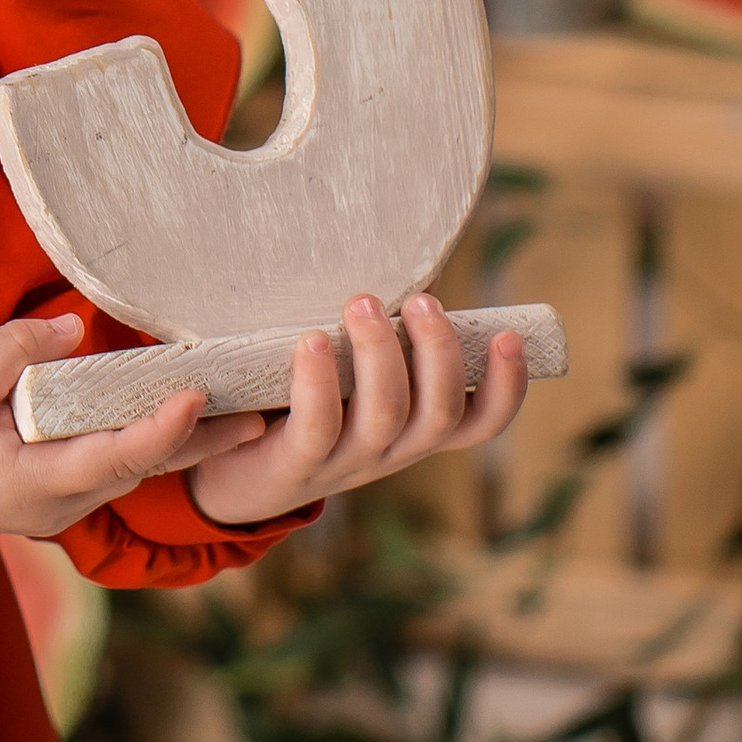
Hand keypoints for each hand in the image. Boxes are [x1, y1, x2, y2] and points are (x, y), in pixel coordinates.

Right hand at [0, 314, 267, 542]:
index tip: (197, 393)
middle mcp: (62, 502)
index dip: (162, 427)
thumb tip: (75, 327)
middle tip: (262, 417)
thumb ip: (17, 349)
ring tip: (244, 416)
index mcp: (38, 483)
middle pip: (144, 469)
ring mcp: (62, 500)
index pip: (116, 456)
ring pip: (135, 469)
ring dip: (186, 443)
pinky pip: (115, 464)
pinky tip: (186, 419)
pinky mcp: (58, 487)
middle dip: (203, 443)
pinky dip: (152, 441)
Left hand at [188, 288, 531, 524]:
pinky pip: (318, 427)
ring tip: (362, 302)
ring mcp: (346, 463)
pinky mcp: (297, 465)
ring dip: (381, 355)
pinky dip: (320, 383)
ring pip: (386, 417)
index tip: (509, 336)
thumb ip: (379, 339)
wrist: (232, 475)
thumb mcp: (350, 377)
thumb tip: (407, 265)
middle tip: (421, 300)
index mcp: (412, 431)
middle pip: (439, 414)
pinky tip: (312, 342)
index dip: (505, 387)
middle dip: (438, 352)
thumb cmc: (300, 407)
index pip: (478, 422)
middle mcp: (391, 451)